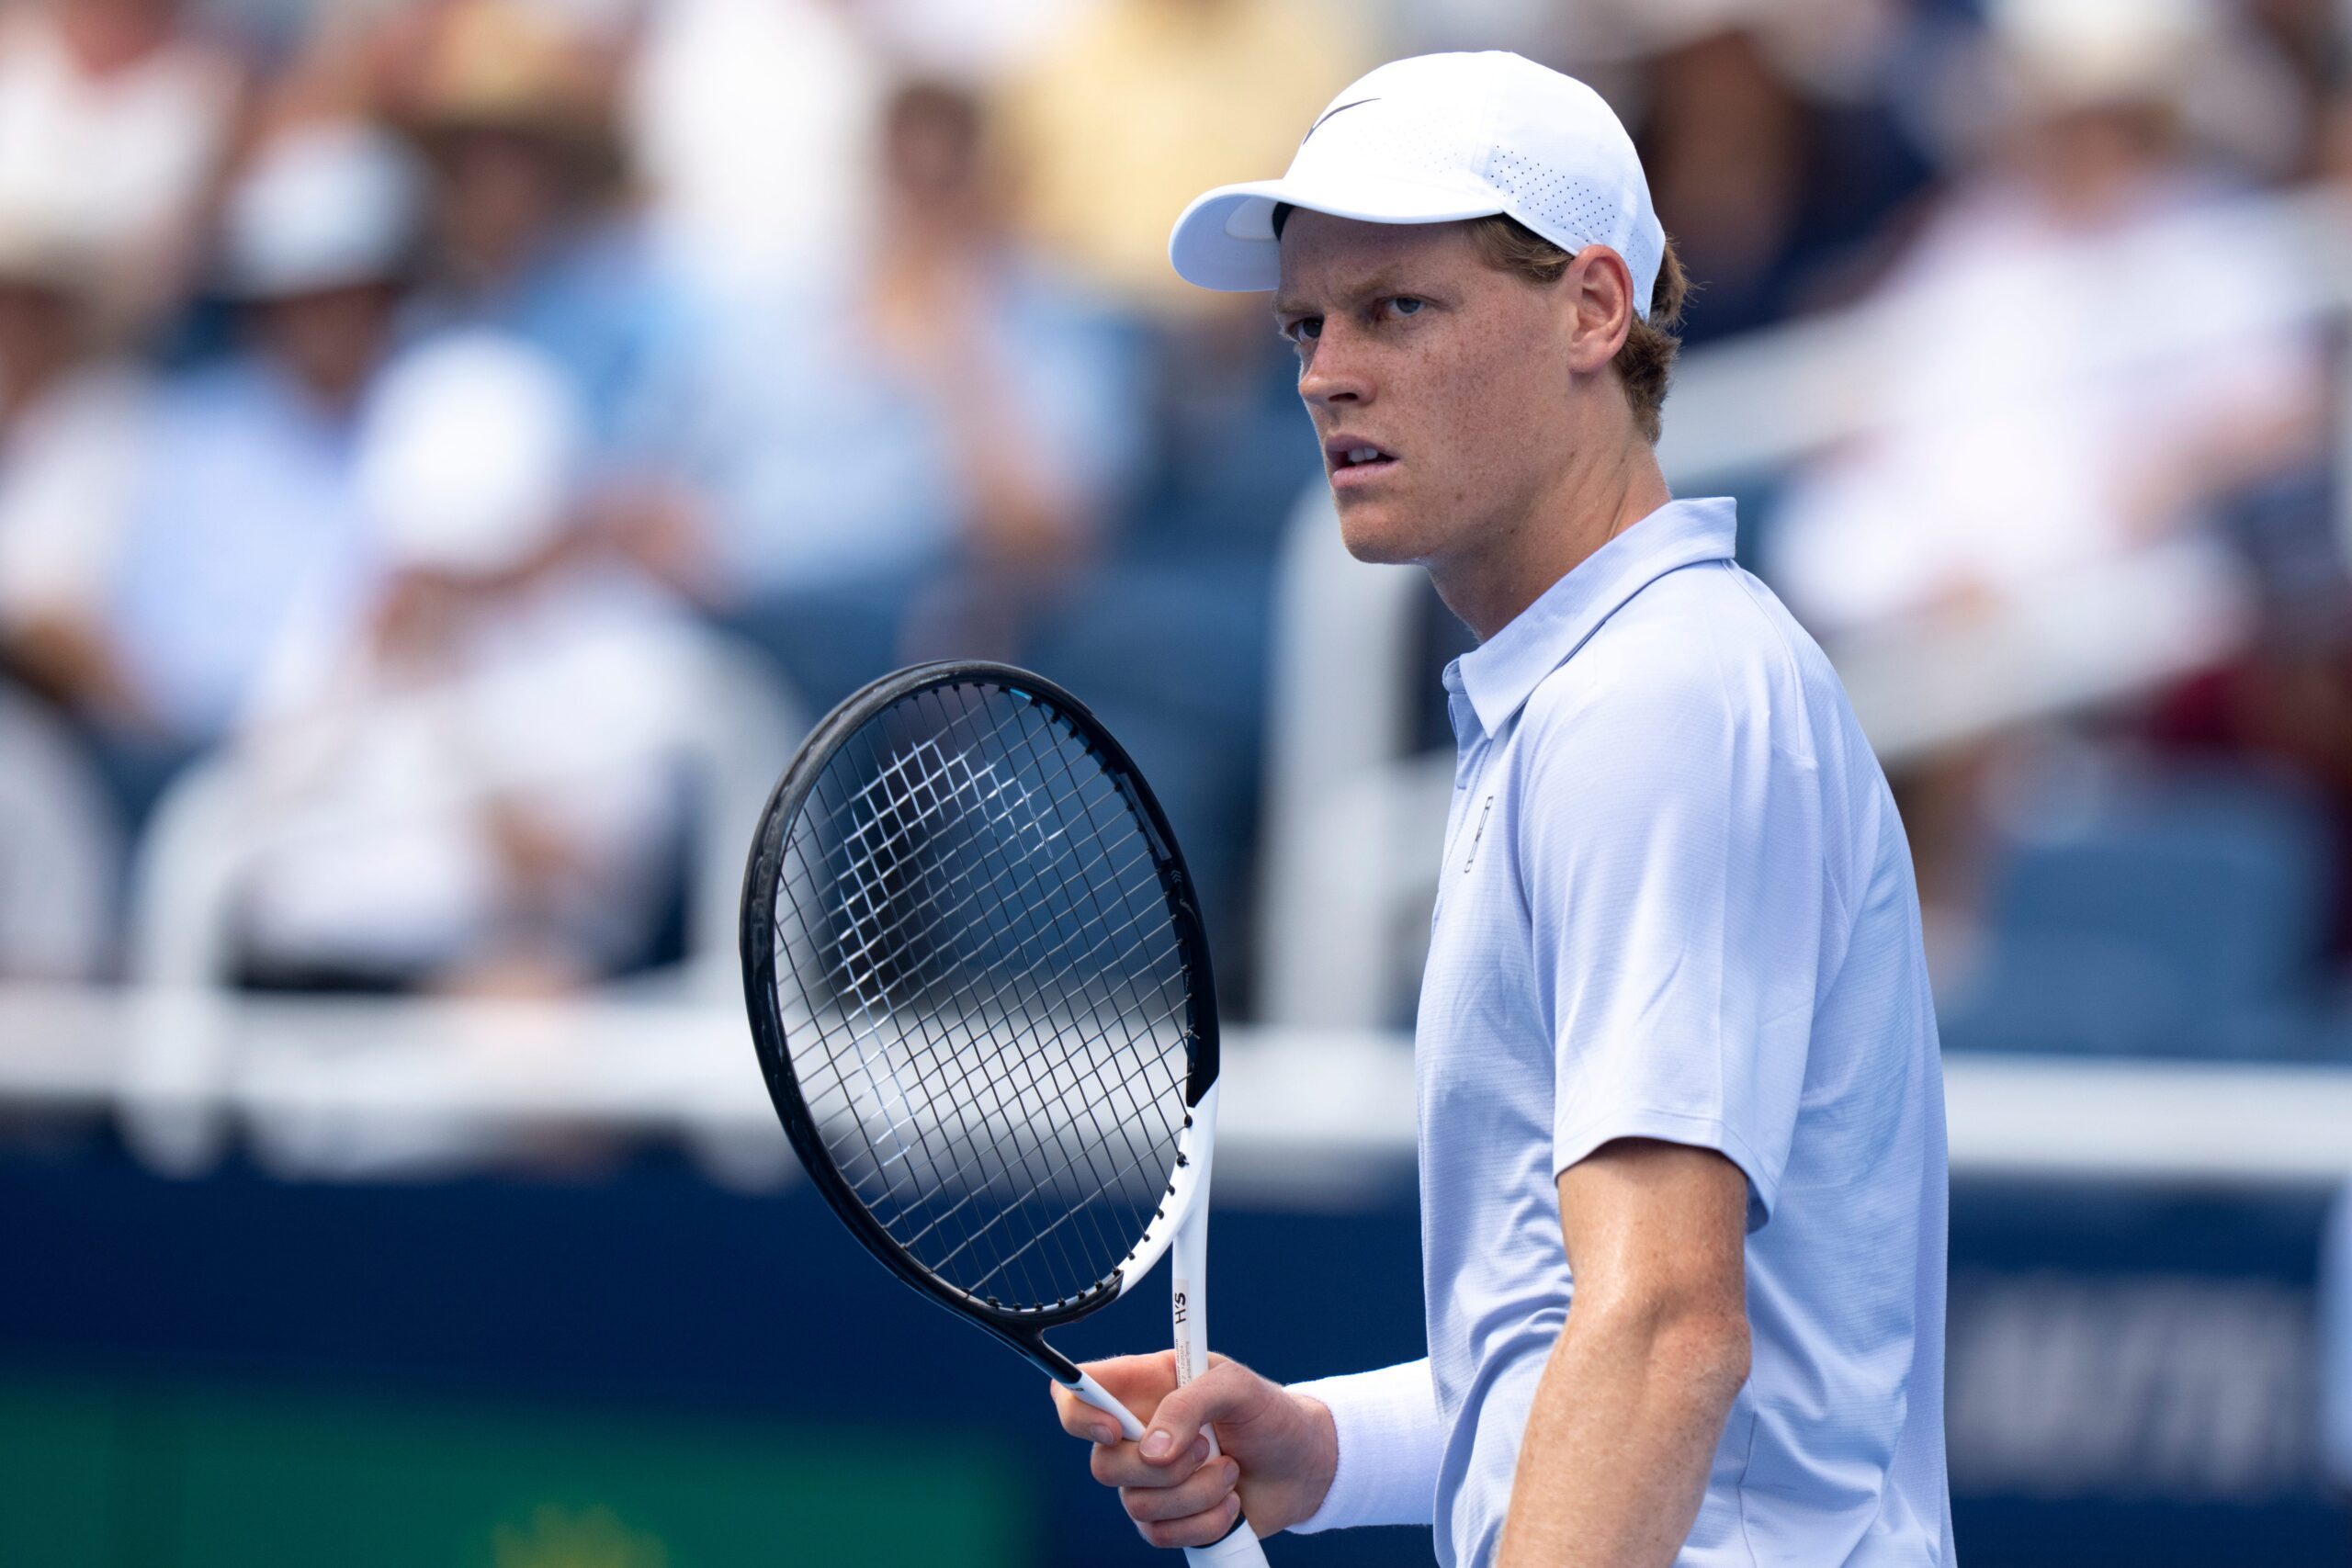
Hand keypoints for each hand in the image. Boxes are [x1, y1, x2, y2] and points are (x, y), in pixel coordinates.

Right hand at [1049, 1351, 1337, 1547]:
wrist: (1303, 1466)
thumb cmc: (1269, 1413)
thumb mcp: (1238, 1386)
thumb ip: (1191, 1403)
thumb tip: (1153, 1452)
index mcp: (1143, 1387)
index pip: (1077, 1393)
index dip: (1078, 1413)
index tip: (1113, 1430)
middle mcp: (1137, 1435)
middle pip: (1102, 1465)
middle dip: (1160, 1468)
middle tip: (1206, 1449)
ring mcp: (1150, 1482)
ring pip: (1135, 1506)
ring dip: (1196, 1493)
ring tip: (1230, 1470)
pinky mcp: (1168, 1521)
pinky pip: (1161, 1536)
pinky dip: (1205, 1522)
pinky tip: (1230, 1503)